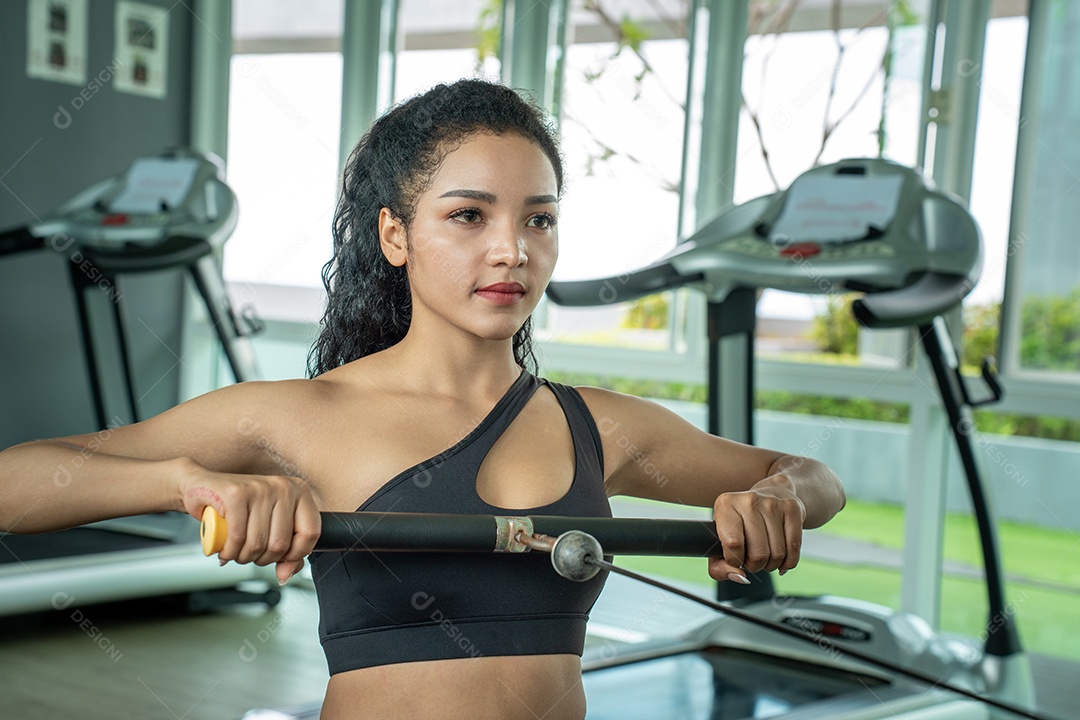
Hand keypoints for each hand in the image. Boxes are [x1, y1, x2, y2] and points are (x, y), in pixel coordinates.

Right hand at [174, 458, 320, 584]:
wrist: (201, 485)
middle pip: (281, 544)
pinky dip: (229, 551)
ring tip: (235, 550)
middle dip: (262, 559)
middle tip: (250, 554)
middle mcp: (282, 486)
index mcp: (298, 491)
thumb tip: (286, 574)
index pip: (311, 532)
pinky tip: (225, 548)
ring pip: (257, 543)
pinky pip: (237, 537)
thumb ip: (286, 552)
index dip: (296, 555)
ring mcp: (260, 488)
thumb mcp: (268, 526)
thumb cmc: (237, 506)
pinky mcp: (236, 493)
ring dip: (242, 557)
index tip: (281, 559)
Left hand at [708, 475, 805, 583]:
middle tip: (752, 560)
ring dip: (771, 565)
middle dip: (755, 567)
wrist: (771, 494)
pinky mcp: (792, 508)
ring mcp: (772, 503)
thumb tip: (740, 577)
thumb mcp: (720, 542)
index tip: (736, 558)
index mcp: (725, 505)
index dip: (735, 561)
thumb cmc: (740, 525)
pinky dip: (787, 563)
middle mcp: (749, 500)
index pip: (733, 544)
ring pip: (777, 554)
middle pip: (758, 553)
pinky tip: (781, 559)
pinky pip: (794, 549)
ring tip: (765, 557)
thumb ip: (719, 567)